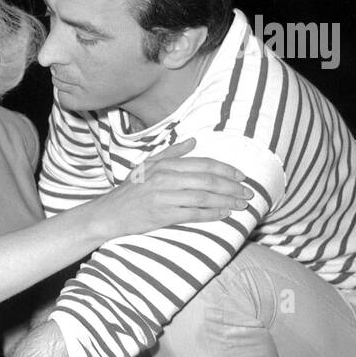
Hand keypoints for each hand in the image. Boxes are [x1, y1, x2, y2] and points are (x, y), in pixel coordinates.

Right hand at [86, 138, 251, 239]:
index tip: (241, 176)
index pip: (202, 164)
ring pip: (204, 197)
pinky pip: (193, 214)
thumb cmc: (129, 191)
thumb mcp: (146, 166)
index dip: (225, 170)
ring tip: (241, 205)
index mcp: (163, 164)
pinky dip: (212, 214)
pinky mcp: (162, 215)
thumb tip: (193, 141)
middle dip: (232, 186)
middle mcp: (164, 178)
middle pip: (207, 180)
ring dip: (226, 201)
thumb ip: (171, 153)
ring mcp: (163, 196)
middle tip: (248, 192)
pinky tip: (224, 214)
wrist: (107, 214)